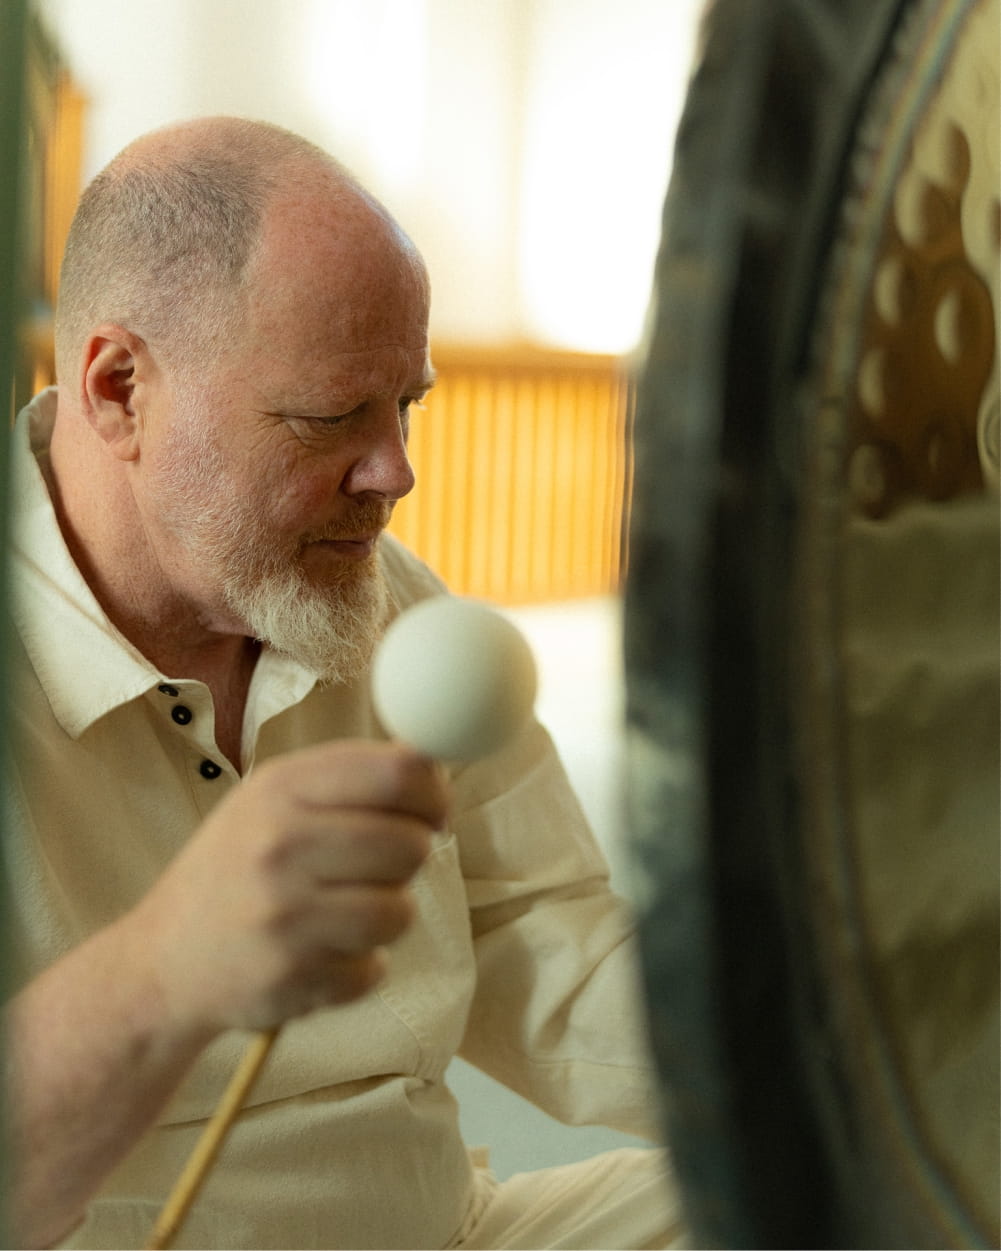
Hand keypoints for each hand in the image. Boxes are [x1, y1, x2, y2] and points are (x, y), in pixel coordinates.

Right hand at [128, 740, 445, 1038]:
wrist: (161, 962)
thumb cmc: (237, 869)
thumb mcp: (271, 801)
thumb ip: (348, 779)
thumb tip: (433, 765)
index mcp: (280, 789)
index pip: (399, 774)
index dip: (433, 794)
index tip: (433, 812)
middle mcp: (279, 846)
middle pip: (410, 844)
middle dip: (408, 858)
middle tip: (376, 868)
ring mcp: (284, 916)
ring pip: (400, 911)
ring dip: (385, 916)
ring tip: (343, 913)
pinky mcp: (290, 978)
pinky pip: (372, 970)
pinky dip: (357, 968)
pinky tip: (317, 955)